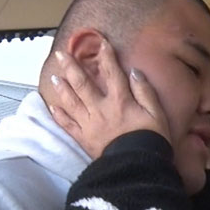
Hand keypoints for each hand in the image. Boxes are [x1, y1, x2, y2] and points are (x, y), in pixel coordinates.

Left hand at [48, 40, 170, 158]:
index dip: (106, 56)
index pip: (112, 72)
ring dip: (62, 88)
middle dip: (72, 67)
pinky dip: (59, 116)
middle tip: (61, 53)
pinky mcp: (84, 139)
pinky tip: (52, 107)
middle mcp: (100, 108)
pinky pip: (68, 125)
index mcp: (120, 101)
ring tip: (54, 76)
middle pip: (83, 83)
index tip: (100, 42)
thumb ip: (145, 91)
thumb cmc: (151, 140)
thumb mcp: (156, 114)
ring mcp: (89, 124)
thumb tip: (134, 71)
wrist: (136, 167)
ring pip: (71, 102)